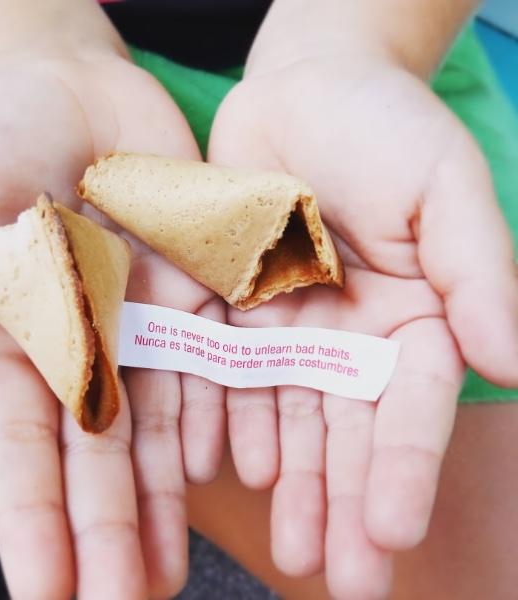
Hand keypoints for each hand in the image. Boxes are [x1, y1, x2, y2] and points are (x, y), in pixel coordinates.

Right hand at [0, 51, 221, 598]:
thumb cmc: (2, 128)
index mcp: (21, 332)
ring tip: (168, 575)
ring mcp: (150, 321)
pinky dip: (223, 419)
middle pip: (99, 452)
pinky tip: (230, 475)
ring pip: (161, 425)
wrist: (83, 95)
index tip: (44, 593)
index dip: (32, 515)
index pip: (24, 441)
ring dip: (165, 500)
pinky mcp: (202, 293)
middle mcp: (90, 342)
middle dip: (107, 529)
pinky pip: (218, 365)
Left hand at [209, 55, 517, 597]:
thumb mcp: (445, 186)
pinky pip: (225, 372)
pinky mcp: (231, 306)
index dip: (403, 469)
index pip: (411, 407)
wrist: (304, 88)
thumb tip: (509, 361)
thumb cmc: (384, 125)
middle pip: (346, 431)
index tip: (392, 531)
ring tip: (288, 549)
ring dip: (288, 482)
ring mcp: (286, 326)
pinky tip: (222, 469)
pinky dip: (224, 420)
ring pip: (285, 417)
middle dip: (344, 503)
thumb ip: (479, 272)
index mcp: (412, 316)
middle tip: (340, 577)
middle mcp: (348, 334)